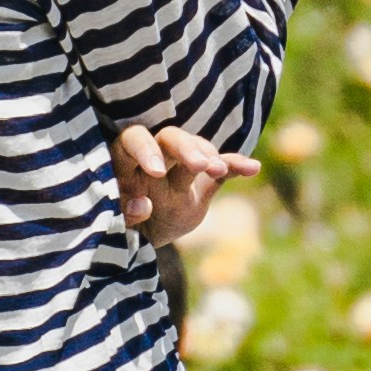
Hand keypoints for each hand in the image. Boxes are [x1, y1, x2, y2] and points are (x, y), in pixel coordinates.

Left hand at [112, 119, 238, 242]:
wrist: (143, 232)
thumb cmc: (121, 221)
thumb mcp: (117, 220)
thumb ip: (125, 212)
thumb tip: (142, 205)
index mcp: (127, 159)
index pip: (135, 142)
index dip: (146, 151)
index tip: (157, 172)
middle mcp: (155, 154)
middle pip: (171, 139)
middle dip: (186, 149)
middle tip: (201, 165)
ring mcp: (181, 163)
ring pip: (197, 149)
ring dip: (210, 157)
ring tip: (219, 170)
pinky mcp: (204, 177)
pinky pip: (223, 167)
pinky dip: (237, 165)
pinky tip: (253, 168)